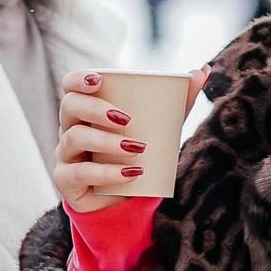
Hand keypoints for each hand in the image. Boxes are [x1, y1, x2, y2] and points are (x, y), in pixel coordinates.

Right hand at [52, 66, 210, 214]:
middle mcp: (70, 128)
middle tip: (126, 118)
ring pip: (75, 138)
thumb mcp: (159, 128)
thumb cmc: (136, 155)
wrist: (124, 199)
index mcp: (87, 110)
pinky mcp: (66, 181)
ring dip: (107, 142)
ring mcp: (66, 155)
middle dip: (96, 109)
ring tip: (137, 149)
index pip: (70, 85)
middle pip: (69, 106)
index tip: (100, 80)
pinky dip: (108, 172)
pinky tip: (131, 174)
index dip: (79, 79)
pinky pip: (80, 172)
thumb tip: (204, 70)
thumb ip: (179, 101)